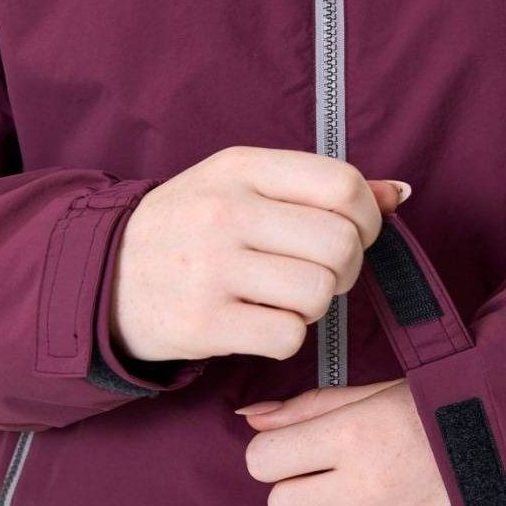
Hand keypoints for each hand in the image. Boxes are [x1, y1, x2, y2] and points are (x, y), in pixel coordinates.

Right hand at [111, 146, 408, 360]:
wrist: (104, 277)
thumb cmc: (188, 229)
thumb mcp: (241, 186)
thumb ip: (318, 188)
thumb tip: (401, 194)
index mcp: (240, 168)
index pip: (342, 185)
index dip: (368, 217)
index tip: (354, 234)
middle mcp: (225, 212)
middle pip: (341, 245)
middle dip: (345, 269)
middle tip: (319, 274)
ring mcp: (211, 269)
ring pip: (319, 294)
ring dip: (315, 305)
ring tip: (284, 297)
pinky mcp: (203, 323)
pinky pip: (289, 337)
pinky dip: (287, 337)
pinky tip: (261, 322)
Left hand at [240, 380, 466, 505]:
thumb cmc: (432, 411)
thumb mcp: (369, 396)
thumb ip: (306, 409)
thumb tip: (249, 420)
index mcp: (352, 433)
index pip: (262, 460)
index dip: (273, 457)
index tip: (295, 454)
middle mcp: (367, 484)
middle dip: (296, 493)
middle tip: (327, 482)